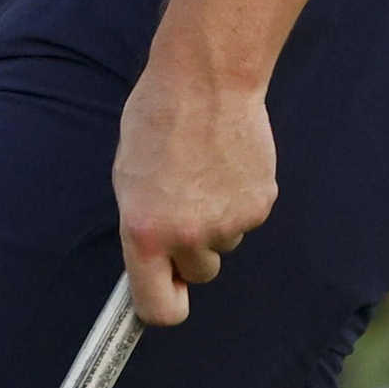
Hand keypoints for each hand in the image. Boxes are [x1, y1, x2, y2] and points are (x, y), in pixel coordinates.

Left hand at [112, 55, 277, 324]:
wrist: (206, 79)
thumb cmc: (157, 117)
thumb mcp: (128, 174)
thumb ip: (141, 224)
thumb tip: (152, 259)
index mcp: (145, 230)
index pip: (158, 308)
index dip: (163, 302)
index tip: (166, 289)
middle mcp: (189, 235)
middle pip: (196, 273)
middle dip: (189, 249)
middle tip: (182, 200)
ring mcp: (229, 224)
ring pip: (222, 244)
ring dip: (213, 219)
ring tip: (202, 170)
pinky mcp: (260, 206)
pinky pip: (245, 220)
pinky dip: (236, 199)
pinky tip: (225, 163)